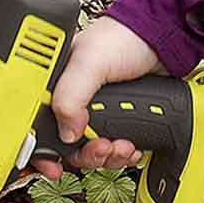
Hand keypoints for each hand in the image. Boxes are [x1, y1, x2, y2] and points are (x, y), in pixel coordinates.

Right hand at [32, 16, 166, 179]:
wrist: (166, 37)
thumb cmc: (125, 36)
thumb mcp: (89, 62)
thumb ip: (70, 96)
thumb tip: (67, 133)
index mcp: (54, 88)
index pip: (37, 127)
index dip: (41, 152)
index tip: (53, 166)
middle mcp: (71, 104)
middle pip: (66, 148)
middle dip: (86, 155)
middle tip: (101, 148)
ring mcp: (95, 115)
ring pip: (90, 152)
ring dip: (107, 157)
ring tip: (121, 145)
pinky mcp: (116, 122)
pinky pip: (112, 151)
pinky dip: (121, 155)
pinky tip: (130, 145)